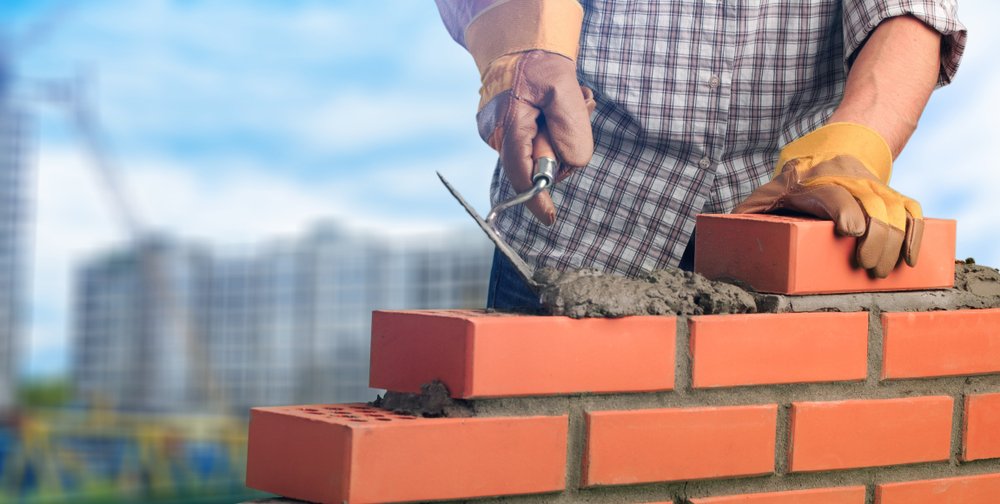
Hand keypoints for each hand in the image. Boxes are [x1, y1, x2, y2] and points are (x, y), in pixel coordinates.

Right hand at [476, 50, 595, 224]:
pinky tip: (557, 106)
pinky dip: (552, 131)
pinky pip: (535, 143)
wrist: (517, 40)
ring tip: (569, 101)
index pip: (520, 174)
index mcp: (508, 126)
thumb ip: (571, 128)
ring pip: (539, 153)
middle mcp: (497, 135)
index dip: (536, 199)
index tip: (550, 219)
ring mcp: (499, 133)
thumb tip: (573, 164)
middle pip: (535, 165)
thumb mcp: (563, 88)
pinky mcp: (507, 131)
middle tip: (578, 108)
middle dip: (561, 149)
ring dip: (560, 136)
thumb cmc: (538, 61)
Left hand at [733, 123, 923, 277]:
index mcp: (811, 183)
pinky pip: (910, 209)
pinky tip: (911, 259)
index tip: (850, 231)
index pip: (833, 193)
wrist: (828, 150)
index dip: (844, 209)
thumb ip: (747, 216)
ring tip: (881, 272)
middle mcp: (846, 180)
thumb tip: (723, 238)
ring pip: (893, 209)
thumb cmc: (787, 187)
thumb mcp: (763, 197)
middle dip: (874, 239)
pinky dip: (916, 233)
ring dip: (894, 242)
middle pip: (870, 204)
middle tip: (866, 269)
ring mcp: (871, 185)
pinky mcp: (889, 193)